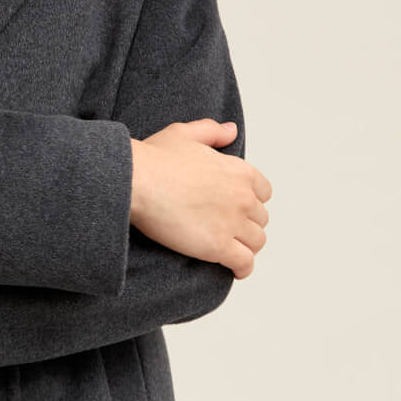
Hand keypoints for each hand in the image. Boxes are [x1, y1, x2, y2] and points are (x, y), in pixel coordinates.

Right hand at [128, 120, 270, 279]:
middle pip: (260, 219)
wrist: (137, 181)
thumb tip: (231, 130)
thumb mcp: (185, 133)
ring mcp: (233, 223)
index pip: (263, 192)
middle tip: (227, 230)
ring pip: (256, 242)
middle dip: (246, 225)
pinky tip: (235, 270)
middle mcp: (243, 197)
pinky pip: (244, 263)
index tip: (235, 208)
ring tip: (232, 251)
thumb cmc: (155, 159)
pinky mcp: (219, 246)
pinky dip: (242, 268)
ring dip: (246, 247)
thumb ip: (212, 132)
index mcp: (240, 171)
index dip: (250, 201)